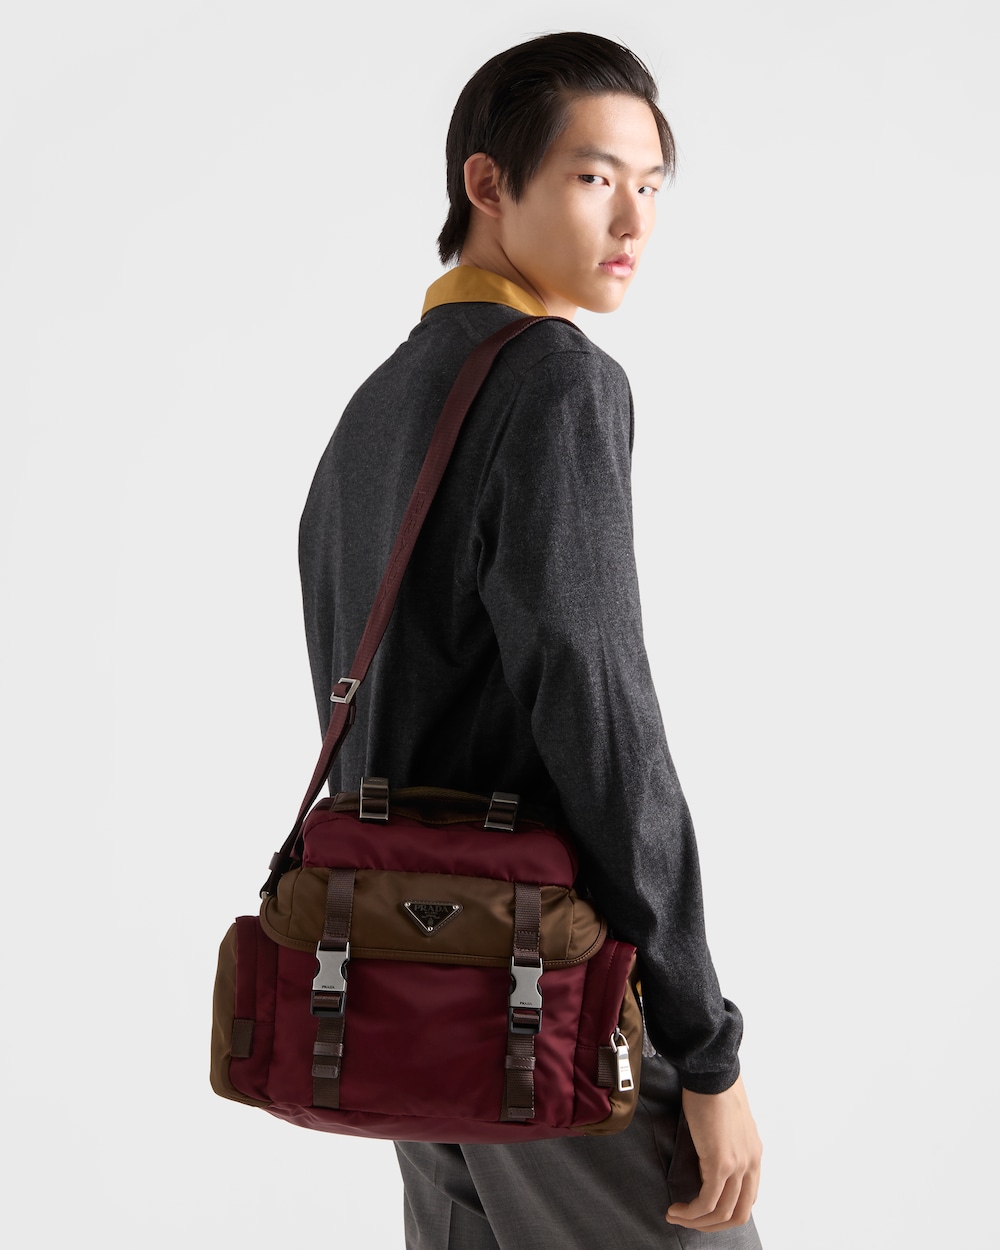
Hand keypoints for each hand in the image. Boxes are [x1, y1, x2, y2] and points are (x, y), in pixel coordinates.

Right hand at [665, 1075, 761, 1231]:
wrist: (711, 1073)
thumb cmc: (713, 1088)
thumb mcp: (725, 1123)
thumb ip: (723, 1144)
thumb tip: (705, 1158)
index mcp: (753, 1154)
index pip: (747, 1199)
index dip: (725, 1212)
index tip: (703, 1212)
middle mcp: (751, 1163)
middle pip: (738, 1214)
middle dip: (712, 1225)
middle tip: (690, 1222)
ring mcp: (738, 1165)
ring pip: (721, 1213)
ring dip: (697, 1222)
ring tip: (677, 1217)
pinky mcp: (721, 1163)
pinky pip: (707, 1202)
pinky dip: (690, 1213)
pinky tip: (676, 1210)